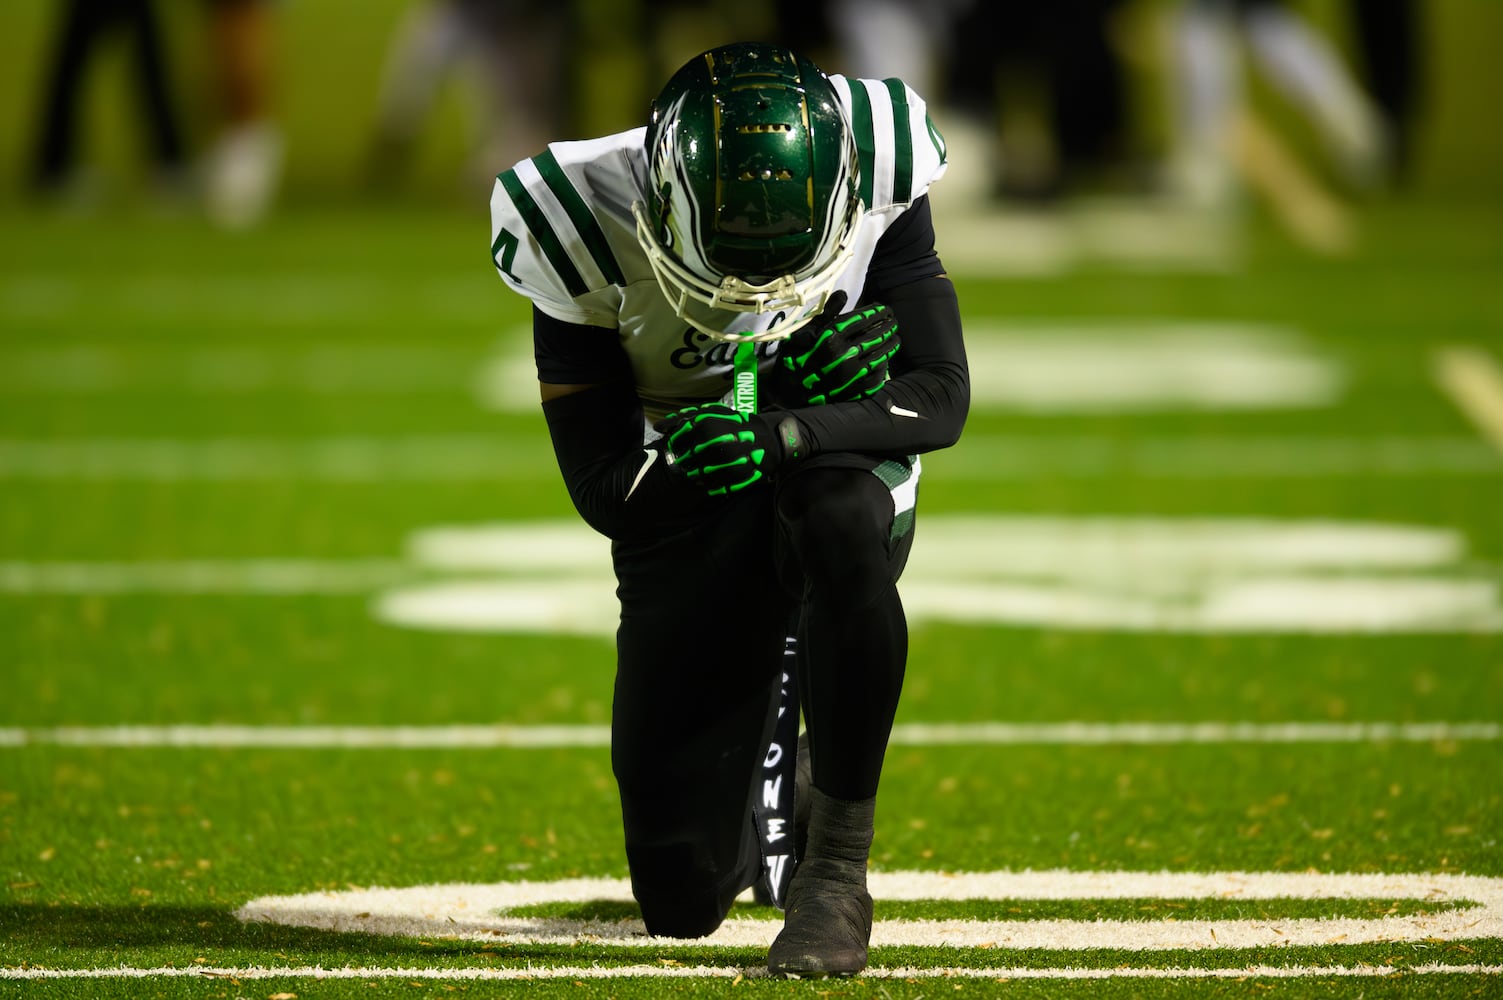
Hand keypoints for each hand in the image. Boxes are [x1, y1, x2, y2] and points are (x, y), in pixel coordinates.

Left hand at [656, 404, 782, 495]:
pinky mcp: (732, 479)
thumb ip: (682, 418)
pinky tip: (712, 477)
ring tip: (703, 468)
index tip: (683, 447)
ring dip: (695, 474)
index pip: (675, 443)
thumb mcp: (710, 412)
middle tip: (694, 459)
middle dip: (685, 462)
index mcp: (704, 425)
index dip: (676, 447)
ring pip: (695, 475)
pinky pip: (710, 486)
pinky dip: (708, 484)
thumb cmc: (735, 424)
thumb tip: (658, 428)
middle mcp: (712, 443)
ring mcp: (723, 462)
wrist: (768, 440)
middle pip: (684, 461)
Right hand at [777, 291, 899, 405]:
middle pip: (875, 335)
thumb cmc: (794, 359)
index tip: (884, 308)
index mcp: (832, 338)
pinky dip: (884, 366)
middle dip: (888, 326)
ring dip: (891, 344)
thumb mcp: (804, 332)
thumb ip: (825, 313)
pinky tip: (887, 360)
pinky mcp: (855, 390)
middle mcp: (845, 355)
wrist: (788, 393)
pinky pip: (876, 376)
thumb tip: (843, 294)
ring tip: (896, 338)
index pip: (863, 319)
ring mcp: (852, 374)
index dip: (877, 312)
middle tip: (894, 320)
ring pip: (880, 354)